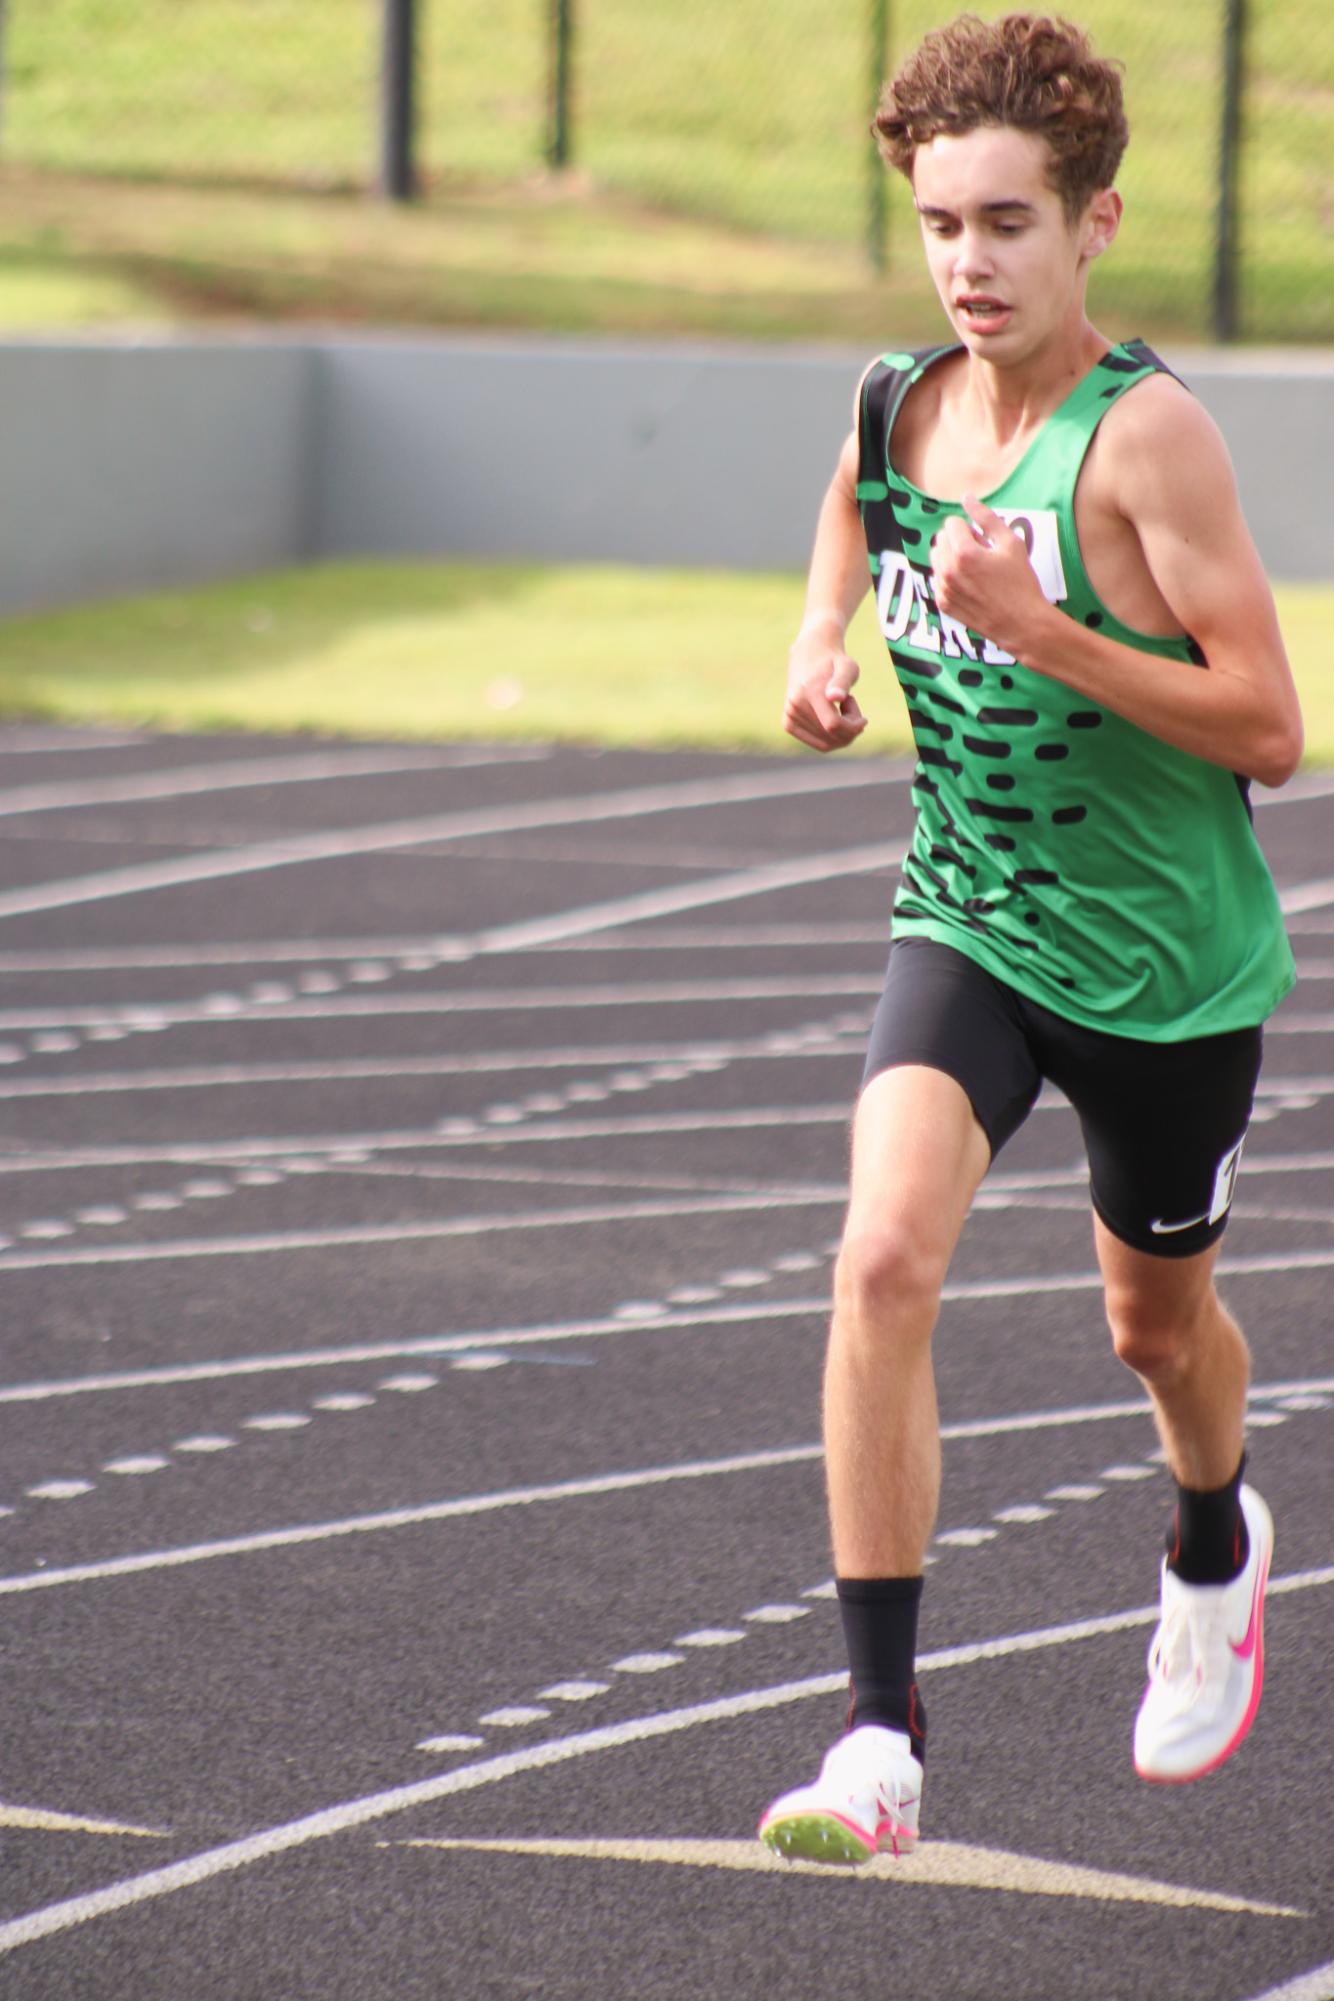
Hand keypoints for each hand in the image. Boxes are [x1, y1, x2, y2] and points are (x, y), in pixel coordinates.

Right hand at [783, 631, 866, 752]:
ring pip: (825, 743)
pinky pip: (816, 743)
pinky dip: (830, 737)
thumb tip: (834, 697)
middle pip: (830, 737)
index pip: (833, 725)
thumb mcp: (847, 666)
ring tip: (841, 709)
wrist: (810, 656)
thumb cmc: (834, 663)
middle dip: (849, 730)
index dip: (853, 727)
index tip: (864, 719)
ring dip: (841, 732)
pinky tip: (832, 718)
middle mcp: (795, 705)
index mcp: (809, 692)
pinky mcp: (788, 724)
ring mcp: (789, 715)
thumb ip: (843, 681)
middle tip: (852, 709)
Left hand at [930, 495, 1048, 661]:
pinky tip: (970, 585)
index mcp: (963, 553)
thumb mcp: (1010, 544)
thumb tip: (966, 497)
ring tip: (975, 569)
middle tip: (981, 554)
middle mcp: (948, 571)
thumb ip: (986, 517)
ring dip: (952, 557)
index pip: (951, 523)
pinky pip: (938, 578)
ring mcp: (943, 588)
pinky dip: (950, 577)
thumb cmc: (1020, 582)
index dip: (969, 528)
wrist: (1021, 623)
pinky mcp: (942, 603)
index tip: (984, 541)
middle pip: (940, 539)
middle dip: (958, 541)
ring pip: (936, 558)